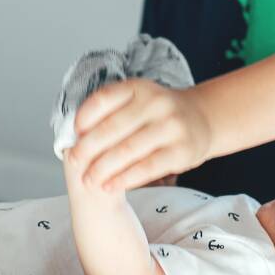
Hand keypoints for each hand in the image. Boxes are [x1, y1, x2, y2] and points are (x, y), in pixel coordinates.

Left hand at [67, 79, 211, 190]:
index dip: (84, 117)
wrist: (201, 119)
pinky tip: (111, 185)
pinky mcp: (181, 150)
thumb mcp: (137, 100)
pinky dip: (125, 179)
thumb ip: (110, 112)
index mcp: (139, 88)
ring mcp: (171, 126)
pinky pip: (147, 167)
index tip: (72, 134)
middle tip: (74, 162)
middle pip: (113, 128)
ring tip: (89, 179)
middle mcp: (156, 103)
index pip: (104, 99)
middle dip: (88, 148)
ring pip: (128, 150)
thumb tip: (75, 136)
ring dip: (103, 168)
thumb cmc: (158, 114)